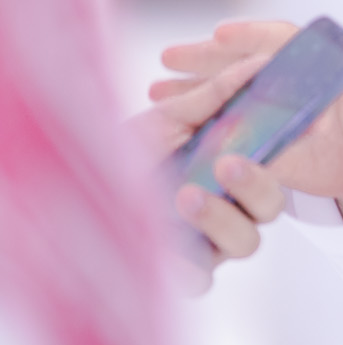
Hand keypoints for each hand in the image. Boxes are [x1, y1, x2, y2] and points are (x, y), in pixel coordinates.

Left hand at [132, 50, 287, 294]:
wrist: (67, 185)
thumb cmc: (121, 152)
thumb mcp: (166, 117)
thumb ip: (214, 96)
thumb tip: (258, 64)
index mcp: (230, 172)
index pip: (271, 170)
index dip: (273, 159)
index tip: (253, 138)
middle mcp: (226, 208)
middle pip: (269, 209)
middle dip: (255, 186)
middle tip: (227, 163)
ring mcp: (206, 242)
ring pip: (244, 242)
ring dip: (222, 219)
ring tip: (186, 195)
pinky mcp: (179, 270)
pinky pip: (200, 280)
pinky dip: (190, 265)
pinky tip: (169, 246)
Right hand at [152, 20, 342, 225]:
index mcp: (328, 65)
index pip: (287, 41)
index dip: (254, 37)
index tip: (222, 35)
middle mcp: (295, 79)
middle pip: (246, 58)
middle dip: (208, 56)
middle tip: (170, 56)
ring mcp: (275, 106)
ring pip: (228, 87)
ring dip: (194, 85)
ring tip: (156, 88)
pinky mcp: (262, 135)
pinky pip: (225, 122)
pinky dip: (198, 119)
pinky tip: (168, 119)